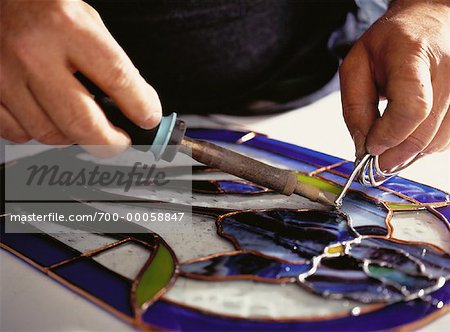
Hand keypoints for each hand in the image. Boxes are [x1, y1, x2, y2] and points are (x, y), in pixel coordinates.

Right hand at [0, 0, 161, 155]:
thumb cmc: (42, 6)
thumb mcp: (85, 20)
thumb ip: (109, 61)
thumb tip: (136, 102)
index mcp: (66, 26)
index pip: (117, 78)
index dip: (140, 106)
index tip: (147, 119)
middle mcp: (32, 52)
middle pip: (81, 122)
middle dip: (110, 143)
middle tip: (119, 141)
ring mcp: (4, 75)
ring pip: (50, 133)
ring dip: (74, 136)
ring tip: (82, 122)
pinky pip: (18, 132)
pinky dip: (39, 131)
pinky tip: (49, 116)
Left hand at [340, 0, 449, 171]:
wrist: (430, 22)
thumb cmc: (391, 41)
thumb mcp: (357, 65)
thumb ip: (354, 106)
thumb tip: (362, 145)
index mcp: (413, 55)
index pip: (411, 108)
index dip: (389, 135)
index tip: (370, 146)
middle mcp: (448, 72)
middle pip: (423, 133)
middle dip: (392, 155)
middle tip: (372, 162)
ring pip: (436, 143)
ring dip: (406, 154)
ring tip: (387, 147)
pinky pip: (446, 140)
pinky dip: (422, 147)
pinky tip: (406, 138)